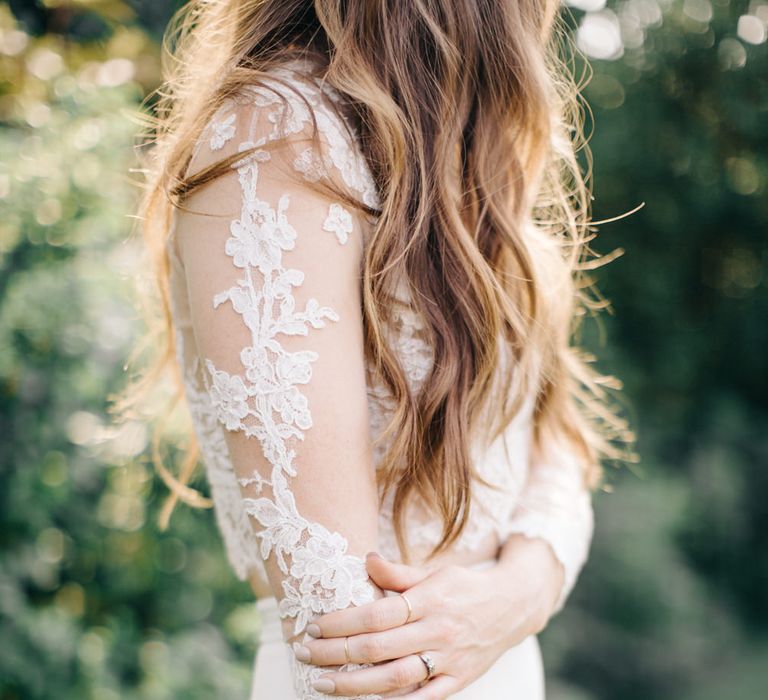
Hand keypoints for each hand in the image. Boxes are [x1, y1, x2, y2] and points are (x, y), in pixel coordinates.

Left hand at [294, 538, 562, 698]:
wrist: (513, 606)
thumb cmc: (465, 586)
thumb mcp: (434, 572)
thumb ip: (398, 572)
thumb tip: (366, 560)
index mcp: (429, 599)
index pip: (377, 614)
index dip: (342, 622)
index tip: (314, 627)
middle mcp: (438, 631)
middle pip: (379, 648)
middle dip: (336, 654)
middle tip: (305, 655)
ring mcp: (449, 660)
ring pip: (395, 679)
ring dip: (354, 685)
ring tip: (322, 684)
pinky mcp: (459, 682)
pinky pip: (423, 699)